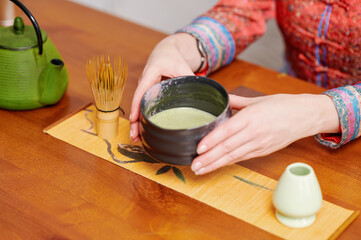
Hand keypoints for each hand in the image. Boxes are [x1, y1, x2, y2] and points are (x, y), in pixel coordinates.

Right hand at [129, 33, 201, 141]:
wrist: (165, 52)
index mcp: (151, 72)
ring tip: (136, 138)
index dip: (138, 106)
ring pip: (138, 107)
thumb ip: (192, 79)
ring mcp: (143, 88)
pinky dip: (141, 118)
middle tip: (134, 137)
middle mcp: (144, 81)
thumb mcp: (183, 67)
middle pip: (137, 103)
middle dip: (134, 121)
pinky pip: (142, 106)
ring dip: (136, 123)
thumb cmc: (174, 59)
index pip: (142, 90)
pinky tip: (142, 131)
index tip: (135, 119)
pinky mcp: (146, 93)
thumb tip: (209, 92)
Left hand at [191, 93, 339, 174]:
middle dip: (209, 158)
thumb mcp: (258, 99)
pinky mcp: (264, 151)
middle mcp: (255, 132)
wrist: (306, 116)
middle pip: (228, 148)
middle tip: (194, 165)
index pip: (227, 131)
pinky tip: (217, 166)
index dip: (212, 141)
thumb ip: (236, 101)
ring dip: (216, 164)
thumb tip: (220, 98)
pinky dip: (229, 163)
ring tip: (200, 169)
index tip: (198, 148)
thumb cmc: (283, 105)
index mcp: (252, 116)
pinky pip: (243, 158)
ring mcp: (260, 144)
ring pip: (234, 156)